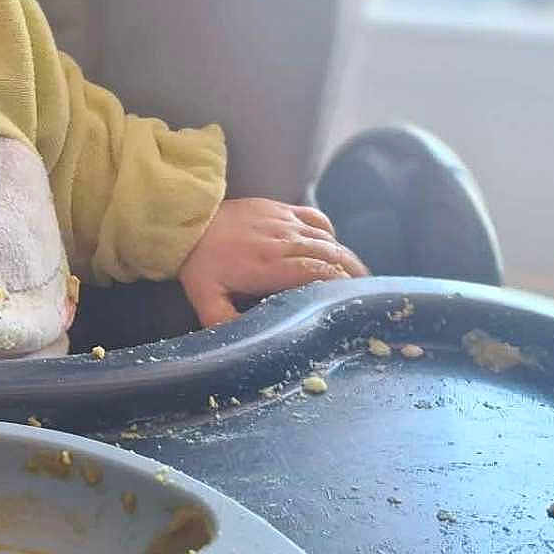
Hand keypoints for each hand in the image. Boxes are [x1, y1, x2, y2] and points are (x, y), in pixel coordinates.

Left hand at [178, 199, 368, 327]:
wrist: (185, 221)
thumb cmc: (198, 264)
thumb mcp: (206, 299)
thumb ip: (226, 323)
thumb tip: (247, 345)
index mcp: (268, 265)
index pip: (317, 273)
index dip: (340, 285)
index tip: (353, 300)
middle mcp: (282, 241)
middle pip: (331, 256)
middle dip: (353, 274)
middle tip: (368, 293)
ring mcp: (283, 221)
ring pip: (327, 239)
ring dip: (346, 257)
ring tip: (359, 276)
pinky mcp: (280, 208)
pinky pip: (316, 218)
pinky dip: (330, 234)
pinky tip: (333, 247)